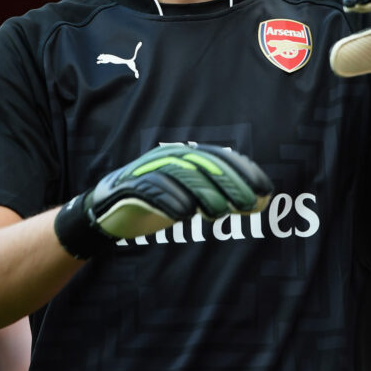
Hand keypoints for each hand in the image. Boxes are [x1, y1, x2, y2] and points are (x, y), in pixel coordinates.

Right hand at [54, 144, 273, 257]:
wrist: (106, 210)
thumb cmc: (156, 201)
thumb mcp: (190, 197)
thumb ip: (220, 195)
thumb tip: (258, 201)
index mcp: (186, 156)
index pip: (220, 158)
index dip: (244, 171)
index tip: (264, 190)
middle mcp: (169, 158)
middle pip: (204, 164)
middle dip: (229, 183)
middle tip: (248, 204)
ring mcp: (149, 170)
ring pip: (182, 175)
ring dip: (204, 192)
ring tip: (219, 213)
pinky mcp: (130, 186)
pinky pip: (152, 188)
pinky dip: (170, 199)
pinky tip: (185, 214)